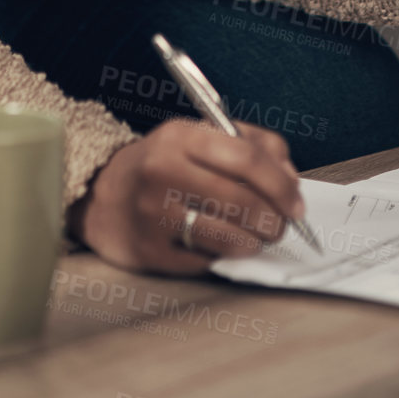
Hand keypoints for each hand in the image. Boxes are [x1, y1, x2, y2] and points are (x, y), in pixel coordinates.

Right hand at [65, 119, 304, 275]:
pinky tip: (222, 245)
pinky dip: (225, 256)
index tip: (296, 202)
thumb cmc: (162, 165)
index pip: (245, 157)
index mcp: (180, 136)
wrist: (102, 197)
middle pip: (242, 201)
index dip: (280, 184)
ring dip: (255, 241)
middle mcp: (163, 171)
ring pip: (230, 236)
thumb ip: (249, 144)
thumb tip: (290, 177)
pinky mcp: (151, 251)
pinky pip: (208, 261)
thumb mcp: (197, 137)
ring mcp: (154, 214)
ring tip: (256, 236)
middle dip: (275, 219)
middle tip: (281, 225)